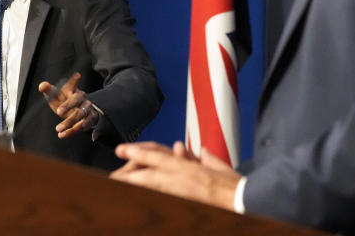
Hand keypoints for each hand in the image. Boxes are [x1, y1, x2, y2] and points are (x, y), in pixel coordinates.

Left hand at [38, 72, 99, 138]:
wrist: (80, 112)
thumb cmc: (65, 101)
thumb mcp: (56, 96)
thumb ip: (49, 90)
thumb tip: (41, 85)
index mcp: (73, 90)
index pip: (72, 84)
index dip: (74, 80)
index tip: (77, 75)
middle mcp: (82, 98)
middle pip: (76, 100)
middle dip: (68, 106)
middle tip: (58, 112)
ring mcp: (88, 109)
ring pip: (80, 115)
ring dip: (70, 123)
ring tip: (58, 130)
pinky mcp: (91, 119)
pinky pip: (84, 126)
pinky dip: (74, 131)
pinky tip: (64, 135)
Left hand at [111, 141, 240, 210]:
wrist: (244, 202)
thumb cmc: (234, 186)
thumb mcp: (219, 166)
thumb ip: (205, 158)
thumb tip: (196, 151)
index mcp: (188, 165)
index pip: (157, 155)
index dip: (137, 152)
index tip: (121, 150)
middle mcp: (181, 176)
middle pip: (147, 172)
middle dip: (127, 173)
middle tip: (111, 176)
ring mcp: (180, 192)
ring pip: (150, 186)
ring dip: (132, 185)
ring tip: (115, 184)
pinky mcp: (183, 204)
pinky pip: (160, 199)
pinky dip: (146, 197)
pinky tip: (136, 197)